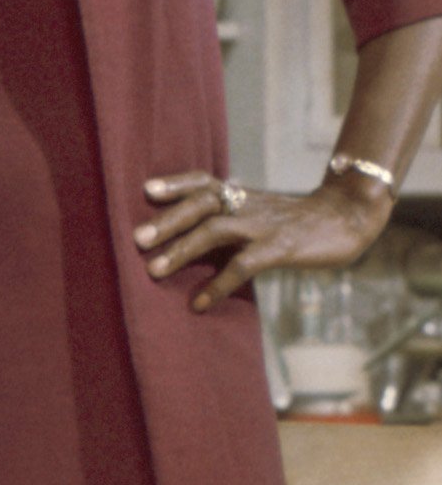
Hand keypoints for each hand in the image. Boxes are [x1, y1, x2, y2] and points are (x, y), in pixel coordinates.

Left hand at [134, 169, 390, 313]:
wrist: (345, 219)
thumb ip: (227, 220)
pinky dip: (219, 284)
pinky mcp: (280, 247)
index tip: (146, 189)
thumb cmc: (294, 221)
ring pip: (216, 230)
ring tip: (154, 271)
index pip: (203, 181)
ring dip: (183, 250)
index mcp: (240, 195)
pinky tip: (200, 303)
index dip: (176, 183)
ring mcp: (264, 224)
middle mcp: (248, 204)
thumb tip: (188, 240)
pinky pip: (243, 265)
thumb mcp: (258, 212)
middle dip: (169, 220)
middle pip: (202, 203)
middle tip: (138, 239)